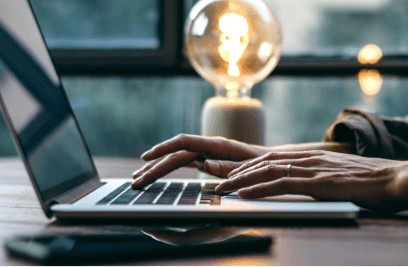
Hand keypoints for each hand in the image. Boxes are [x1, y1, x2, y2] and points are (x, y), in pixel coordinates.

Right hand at [132, 134, 268, 187]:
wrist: (273, 163)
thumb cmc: (263, 166)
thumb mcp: (248, 169)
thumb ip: (228, 167)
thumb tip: (204, 164)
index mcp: (217, 145)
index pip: (184, 142)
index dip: (164, 148)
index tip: (146, 157)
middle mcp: (207, 148)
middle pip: (174, 155)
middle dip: (153, 168)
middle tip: (135, 182)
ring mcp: (205, 154)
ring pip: (175, 160)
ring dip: (156, 170)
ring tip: (137, 180)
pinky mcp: (205, 161)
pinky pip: (181, 165)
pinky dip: (166, 170)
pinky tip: (153, 176)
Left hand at [215, 150, 407, 212]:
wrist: (398, 179)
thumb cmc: (375, 182)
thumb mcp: (342, 177)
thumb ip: (323, 179)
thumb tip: (314, 188)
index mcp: (314, 156)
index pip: (273, 158)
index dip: (250, 166)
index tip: (233, 175)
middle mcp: (309, 158)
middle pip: (264, 161)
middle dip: (238, 172)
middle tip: (220, 182)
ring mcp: (313, 169)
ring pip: (267, 170)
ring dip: (241, 180)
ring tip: (224, 189)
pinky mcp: (317, 183)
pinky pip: (281, 184)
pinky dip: (259, 189)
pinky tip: (245, 195)